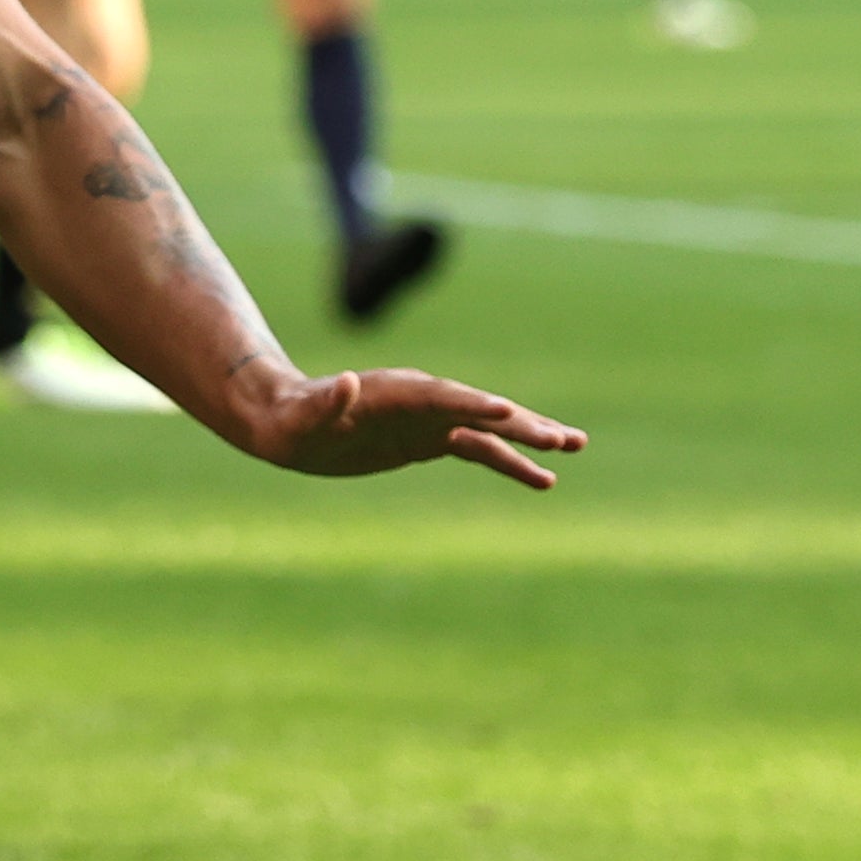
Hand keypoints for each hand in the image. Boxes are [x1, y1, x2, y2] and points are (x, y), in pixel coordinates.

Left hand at [236, 366, 582, 489]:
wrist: (286, 420)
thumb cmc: (289, 419)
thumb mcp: (301, 417)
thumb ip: (325, 402)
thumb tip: (345, 383)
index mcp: (394, 392)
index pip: (441, 397)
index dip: (473, 404)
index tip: (508, 413)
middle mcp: (419, 400)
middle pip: (477, 410)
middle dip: (519, 423)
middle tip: (564, 440)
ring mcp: (428, 419)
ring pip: (488, 429)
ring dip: (529, 438)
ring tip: (574, 447)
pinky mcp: (429, 439)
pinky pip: (478, 449)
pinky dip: (510, 461)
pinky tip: (543, 478)